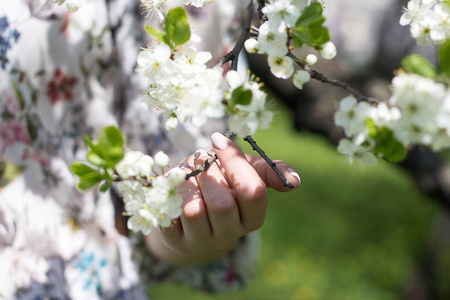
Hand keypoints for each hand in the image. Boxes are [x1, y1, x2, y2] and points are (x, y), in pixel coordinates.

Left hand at [145, 132, 300, 264]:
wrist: (191, 215)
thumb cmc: (223, 186)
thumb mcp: (245, 174)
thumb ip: (269, 171)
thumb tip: (296, 181)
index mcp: (253, 217)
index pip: (253, 191)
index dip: (235, 162)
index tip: (218, 140)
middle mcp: (231, 234)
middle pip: (222, 204)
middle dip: (209, 173)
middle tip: (201, 157)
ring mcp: (202, 241)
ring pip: (194, 210)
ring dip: (188, 182)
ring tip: (188, 172)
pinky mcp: (176, 241)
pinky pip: (169, 214)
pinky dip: (170, 193)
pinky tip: (175, 187)